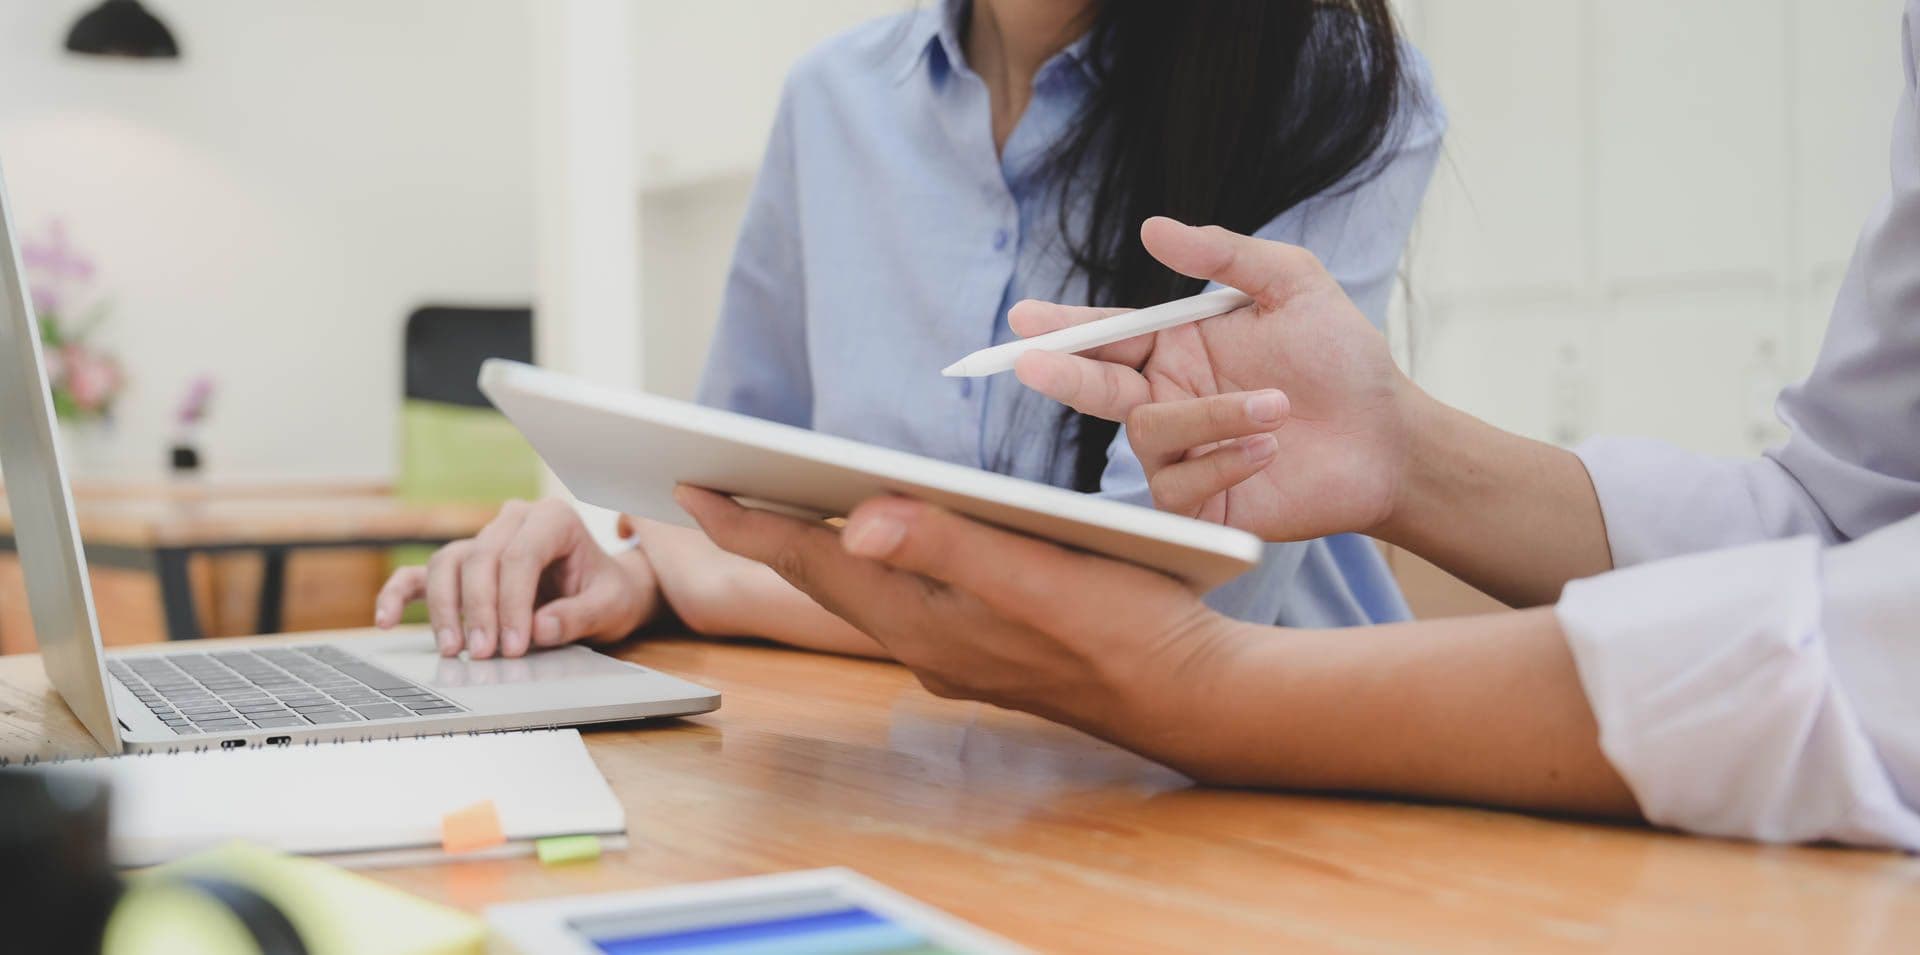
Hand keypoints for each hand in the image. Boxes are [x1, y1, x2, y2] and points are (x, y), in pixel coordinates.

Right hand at [374, 499, 660, 657]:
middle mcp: (514, 519)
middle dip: (479, 611)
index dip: (512, 603)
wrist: (603, 590)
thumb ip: (579, 616)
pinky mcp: (464, 565)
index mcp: (554, 518)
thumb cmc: (607, 594)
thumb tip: (538, 628)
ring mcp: (484, 539)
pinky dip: (399, 594)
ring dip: (446, 608)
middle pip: (480, 558)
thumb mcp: (610, 607)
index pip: (519, 555)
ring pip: (448, 563)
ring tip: (453, 650)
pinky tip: (386, 621)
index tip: (513, 647)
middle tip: (485, 655)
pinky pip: (421, 574)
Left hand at [674, 485, 1249, 761]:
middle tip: (704, 487)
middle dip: (760, 533)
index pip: (816, 563)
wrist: (1191, 696)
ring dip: (809, 549)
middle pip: (824, 578)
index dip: (749, 524)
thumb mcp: (1044, 578)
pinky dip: (869, 564)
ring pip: (860, 591)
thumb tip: (858, 518)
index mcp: (928, 620)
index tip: (691, 486)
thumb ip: (952, 546)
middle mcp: (926, 642)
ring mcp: (953, 650)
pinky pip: (900, 600)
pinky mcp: (983, 649)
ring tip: (767, 506)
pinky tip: (875, 540)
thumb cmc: (1128, 631)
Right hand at [1010, 216, 1418, 542]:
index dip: (1062, 329)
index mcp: (1176, 348)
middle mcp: (1167, 400)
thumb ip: (1225, 254)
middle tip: (1035, 366)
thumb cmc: (1343, 359)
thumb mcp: (1294, 285)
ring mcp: (1181, 455)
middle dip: (1065, 376)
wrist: (1389, 437)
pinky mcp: (1202, 505)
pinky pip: (1179, 486)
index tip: (1024, 320)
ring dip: (1212, 416)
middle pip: (1096, 389)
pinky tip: (1269, 450)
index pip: (1107, 336)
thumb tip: (1152, 228)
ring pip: (1150, 434)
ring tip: (1278, 408)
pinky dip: (1224, 462)